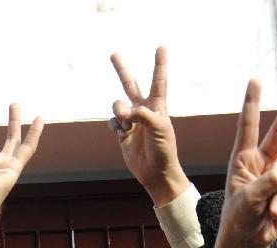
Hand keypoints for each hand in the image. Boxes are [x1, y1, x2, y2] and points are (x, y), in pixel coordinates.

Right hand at [109, 47, 188, 205]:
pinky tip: (122, 133)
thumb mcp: (159, 129)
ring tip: (127, 125)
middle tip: (113, 54)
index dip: (159, 64)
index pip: (158, 80)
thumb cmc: (164, 150)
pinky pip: (112, 121)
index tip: (161, 47)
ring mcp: (132, 121)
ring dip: (119, 113)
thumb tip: (123, 111)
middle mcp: (143, 110)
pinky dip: (115, 126)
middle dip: (121, 69)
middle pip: (129, 84)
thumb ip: (142, 115)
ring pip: (117, 106)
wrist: (155, 172)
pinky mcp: (123, 133)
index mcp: (157, 106)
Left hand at [216, 80, 276, 247]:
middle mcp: (261, 163)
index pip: (248, 126)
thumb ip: (271, 182)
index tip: (255, 80)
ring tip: (265, 212)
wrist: (246, 241)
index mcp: (243, 160)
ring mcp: (276, 177)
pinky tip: (272, 218)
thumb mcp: (249, 198)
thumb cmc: (238, 218)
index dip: (252, 103)